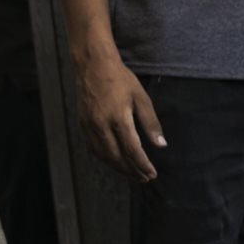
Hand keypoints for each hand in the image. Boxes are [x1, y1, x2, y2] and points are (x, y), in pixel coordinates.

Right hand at [75, 53, 163, 180]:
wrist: (93, 64)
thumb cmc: (121, 79)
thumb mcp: (142, 99)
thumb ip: (151, 123)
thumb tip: (161, 145)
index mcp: (118, 118)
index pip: (132, 150)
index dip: (143, 165)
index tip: (152, 174)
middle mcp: (101, 125)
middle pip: (117, 157)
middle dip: (132, 170)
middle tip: (145, 179)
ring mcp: (89, 125)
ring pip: (103, 155)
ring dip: (118, 168)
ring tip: (132, 174)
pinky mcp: (82, 123)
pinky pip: (93, 147)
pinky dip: (105, 158)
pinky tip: (114, 161)